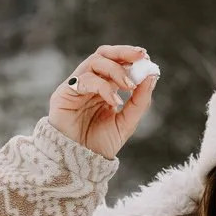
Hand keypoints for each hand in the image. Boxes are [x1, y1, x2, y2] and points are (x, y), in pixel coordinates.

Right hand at [48, 44, 156, 159]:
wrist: (80, 163)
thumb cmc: (100, 144)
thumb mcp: (127, 123)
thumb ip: (139, 101)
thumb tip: (152, 77)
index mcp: (104, 87)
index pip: (116, 62)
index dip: (130, 56)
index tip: (146, 57)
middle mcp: (89, 83)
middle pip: (103, 54)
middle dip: (123, 52)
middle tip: (140, 56)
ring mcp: (75, 86)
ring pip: (94, 62)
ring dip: (115, 70)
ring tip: (129, 86)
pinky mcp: (63, 94)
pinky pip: (83, 80)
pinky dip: (102, 87)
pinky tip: (114, 102)